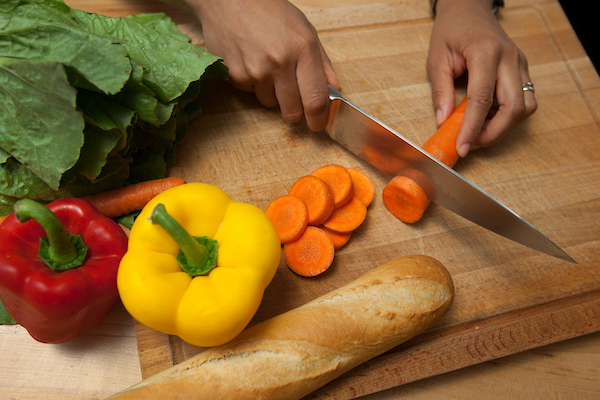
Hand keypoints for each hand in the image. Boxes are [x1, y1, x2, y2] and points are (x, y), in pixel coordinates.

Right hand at [183, 0, 339, 131]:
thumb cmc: (270, 11)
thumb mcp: (305, 29)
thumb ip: (322, 63)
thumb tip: (334, 91)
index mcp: (303, 48)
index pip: (315, 99)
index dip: (318, 119)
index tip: (318, 124)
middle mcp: (280, 62)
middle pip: (293, 111)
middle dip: (295, 112)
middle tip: (293, 100)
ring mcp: (256, 70)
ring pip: (270, 103)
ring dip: (272, 93)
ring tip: (267, 65)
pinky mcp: (236, 76)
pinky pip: (251, 93)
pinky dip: (253, 83)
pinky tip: (251, 60)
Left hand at [427, 0, 536, 156]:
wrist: (469, 9)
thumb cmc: (451, 31)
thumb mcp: (436, 59)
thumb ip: (440, 91)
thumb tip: (442, 121)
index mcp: (486, 52)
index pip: (483, 99)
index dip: (473, 128)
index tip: (462, 147)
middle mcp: (509, 58)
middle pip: (513, 108)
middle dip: (493, 133)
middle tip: (470, 144)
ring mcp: (520, 64)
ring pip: (525, 107)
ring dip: (503, 127)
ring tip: (478, 131)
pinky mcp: (523, 70)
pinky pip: (524, 100)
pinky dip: (507, 116)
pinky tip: (487, 117)